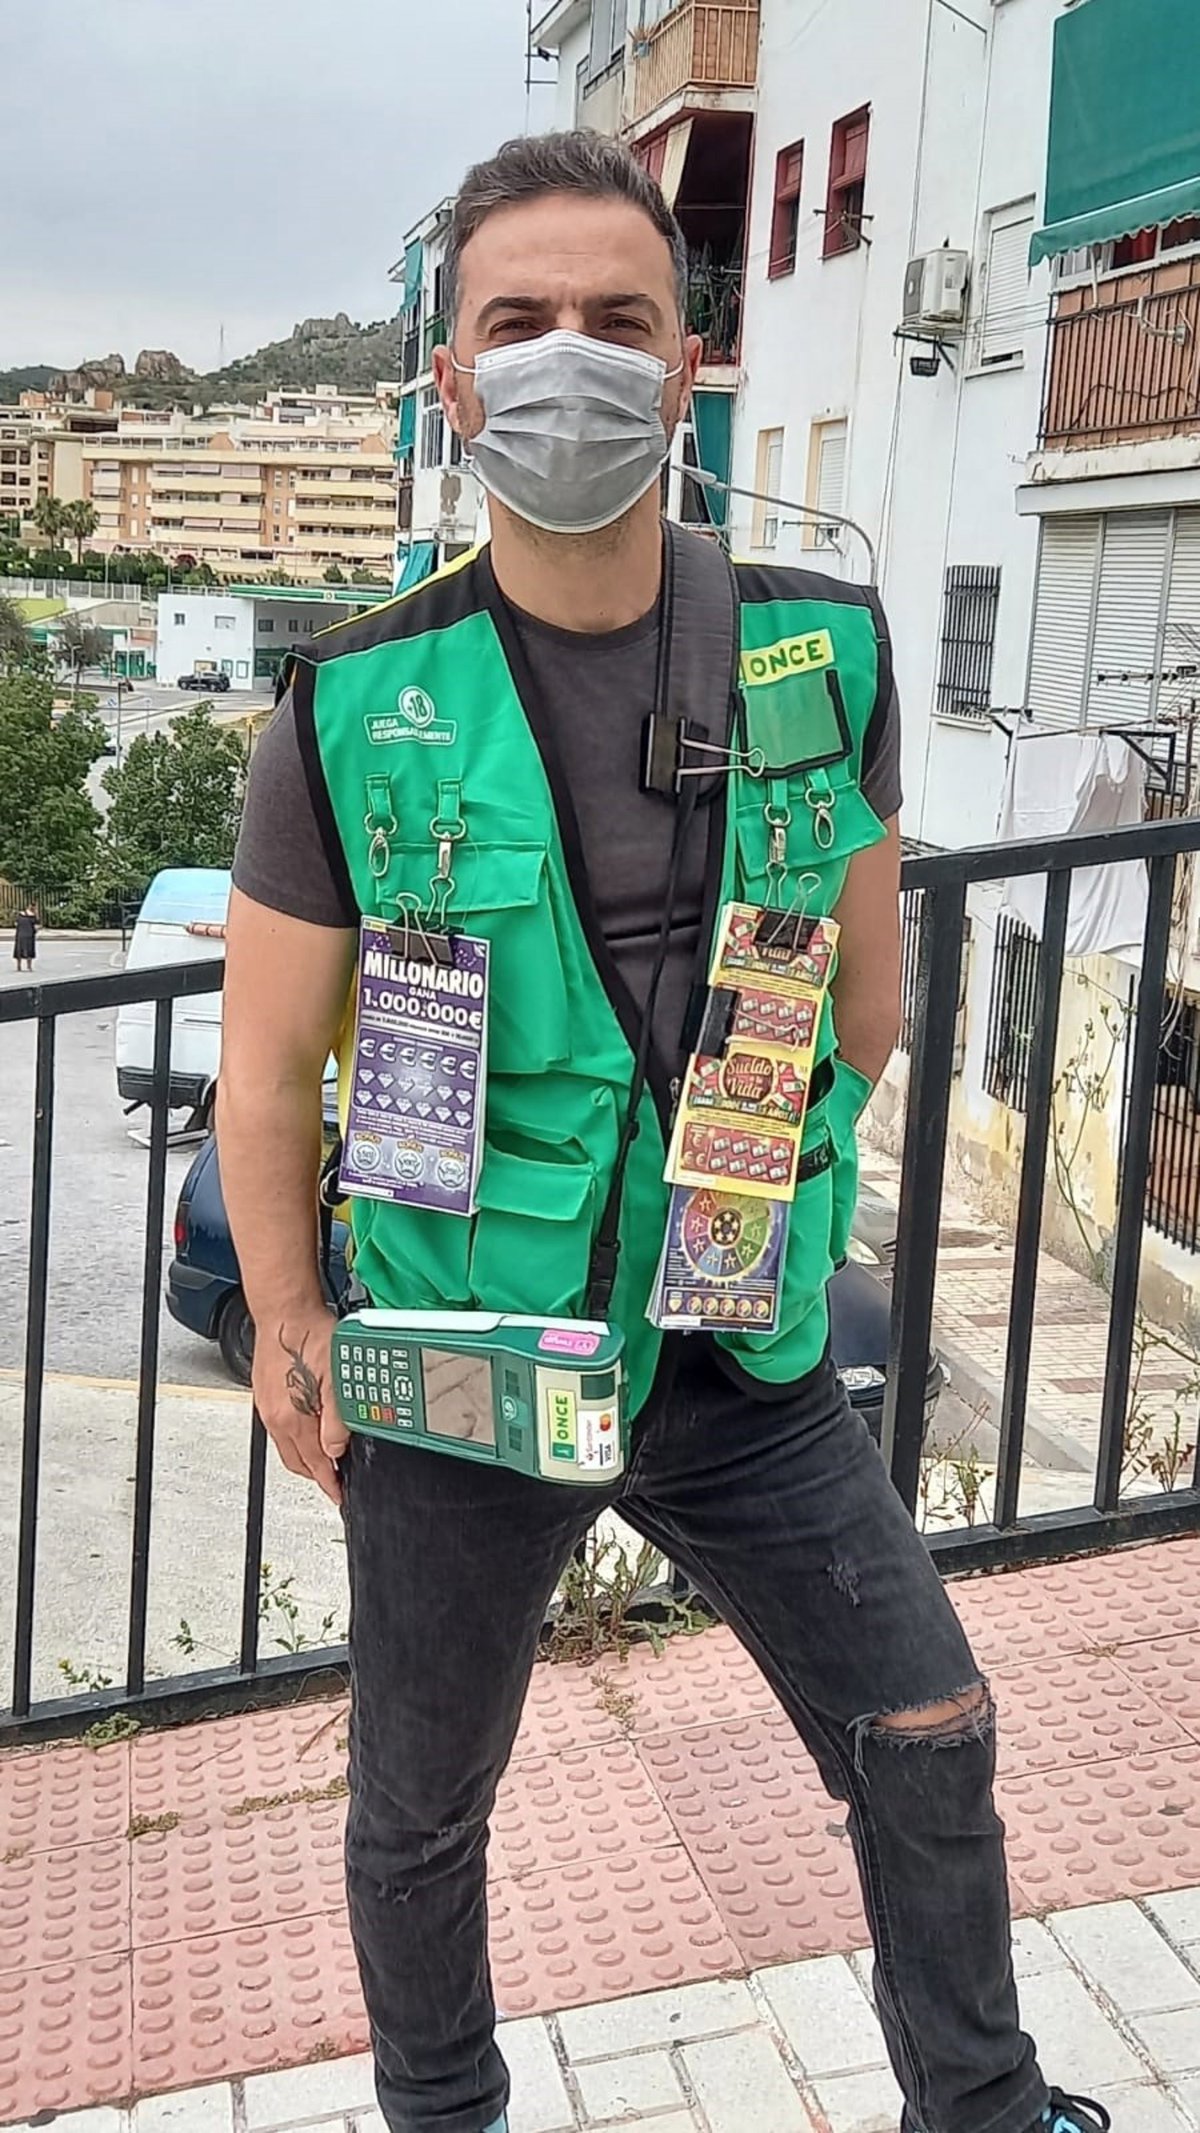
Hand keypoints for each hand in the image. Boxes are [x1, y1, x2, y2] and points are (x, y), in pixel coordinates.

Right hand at [252, 1309, 348, 1505]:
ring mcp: (267, 1406)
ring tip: (324, 1456)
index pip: (315, 1464)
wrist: (284, 1312)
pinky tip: (307, 1426)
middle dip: (317, 1475)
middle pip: (297, 1461)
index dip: (329, 1484)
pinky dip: (295, 1437)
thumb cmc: (310, 1336)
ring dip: (306, 1455)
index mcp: (293, 1419)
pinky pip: (280, 1429)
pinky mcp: (264, 1394)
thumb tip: (336, 1450)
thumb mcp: (337, 1379)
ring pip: (287, 1446)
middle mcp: (275, 1417)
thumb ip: (337, 1420)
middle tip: (334, 1479)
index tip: (338, 1495)